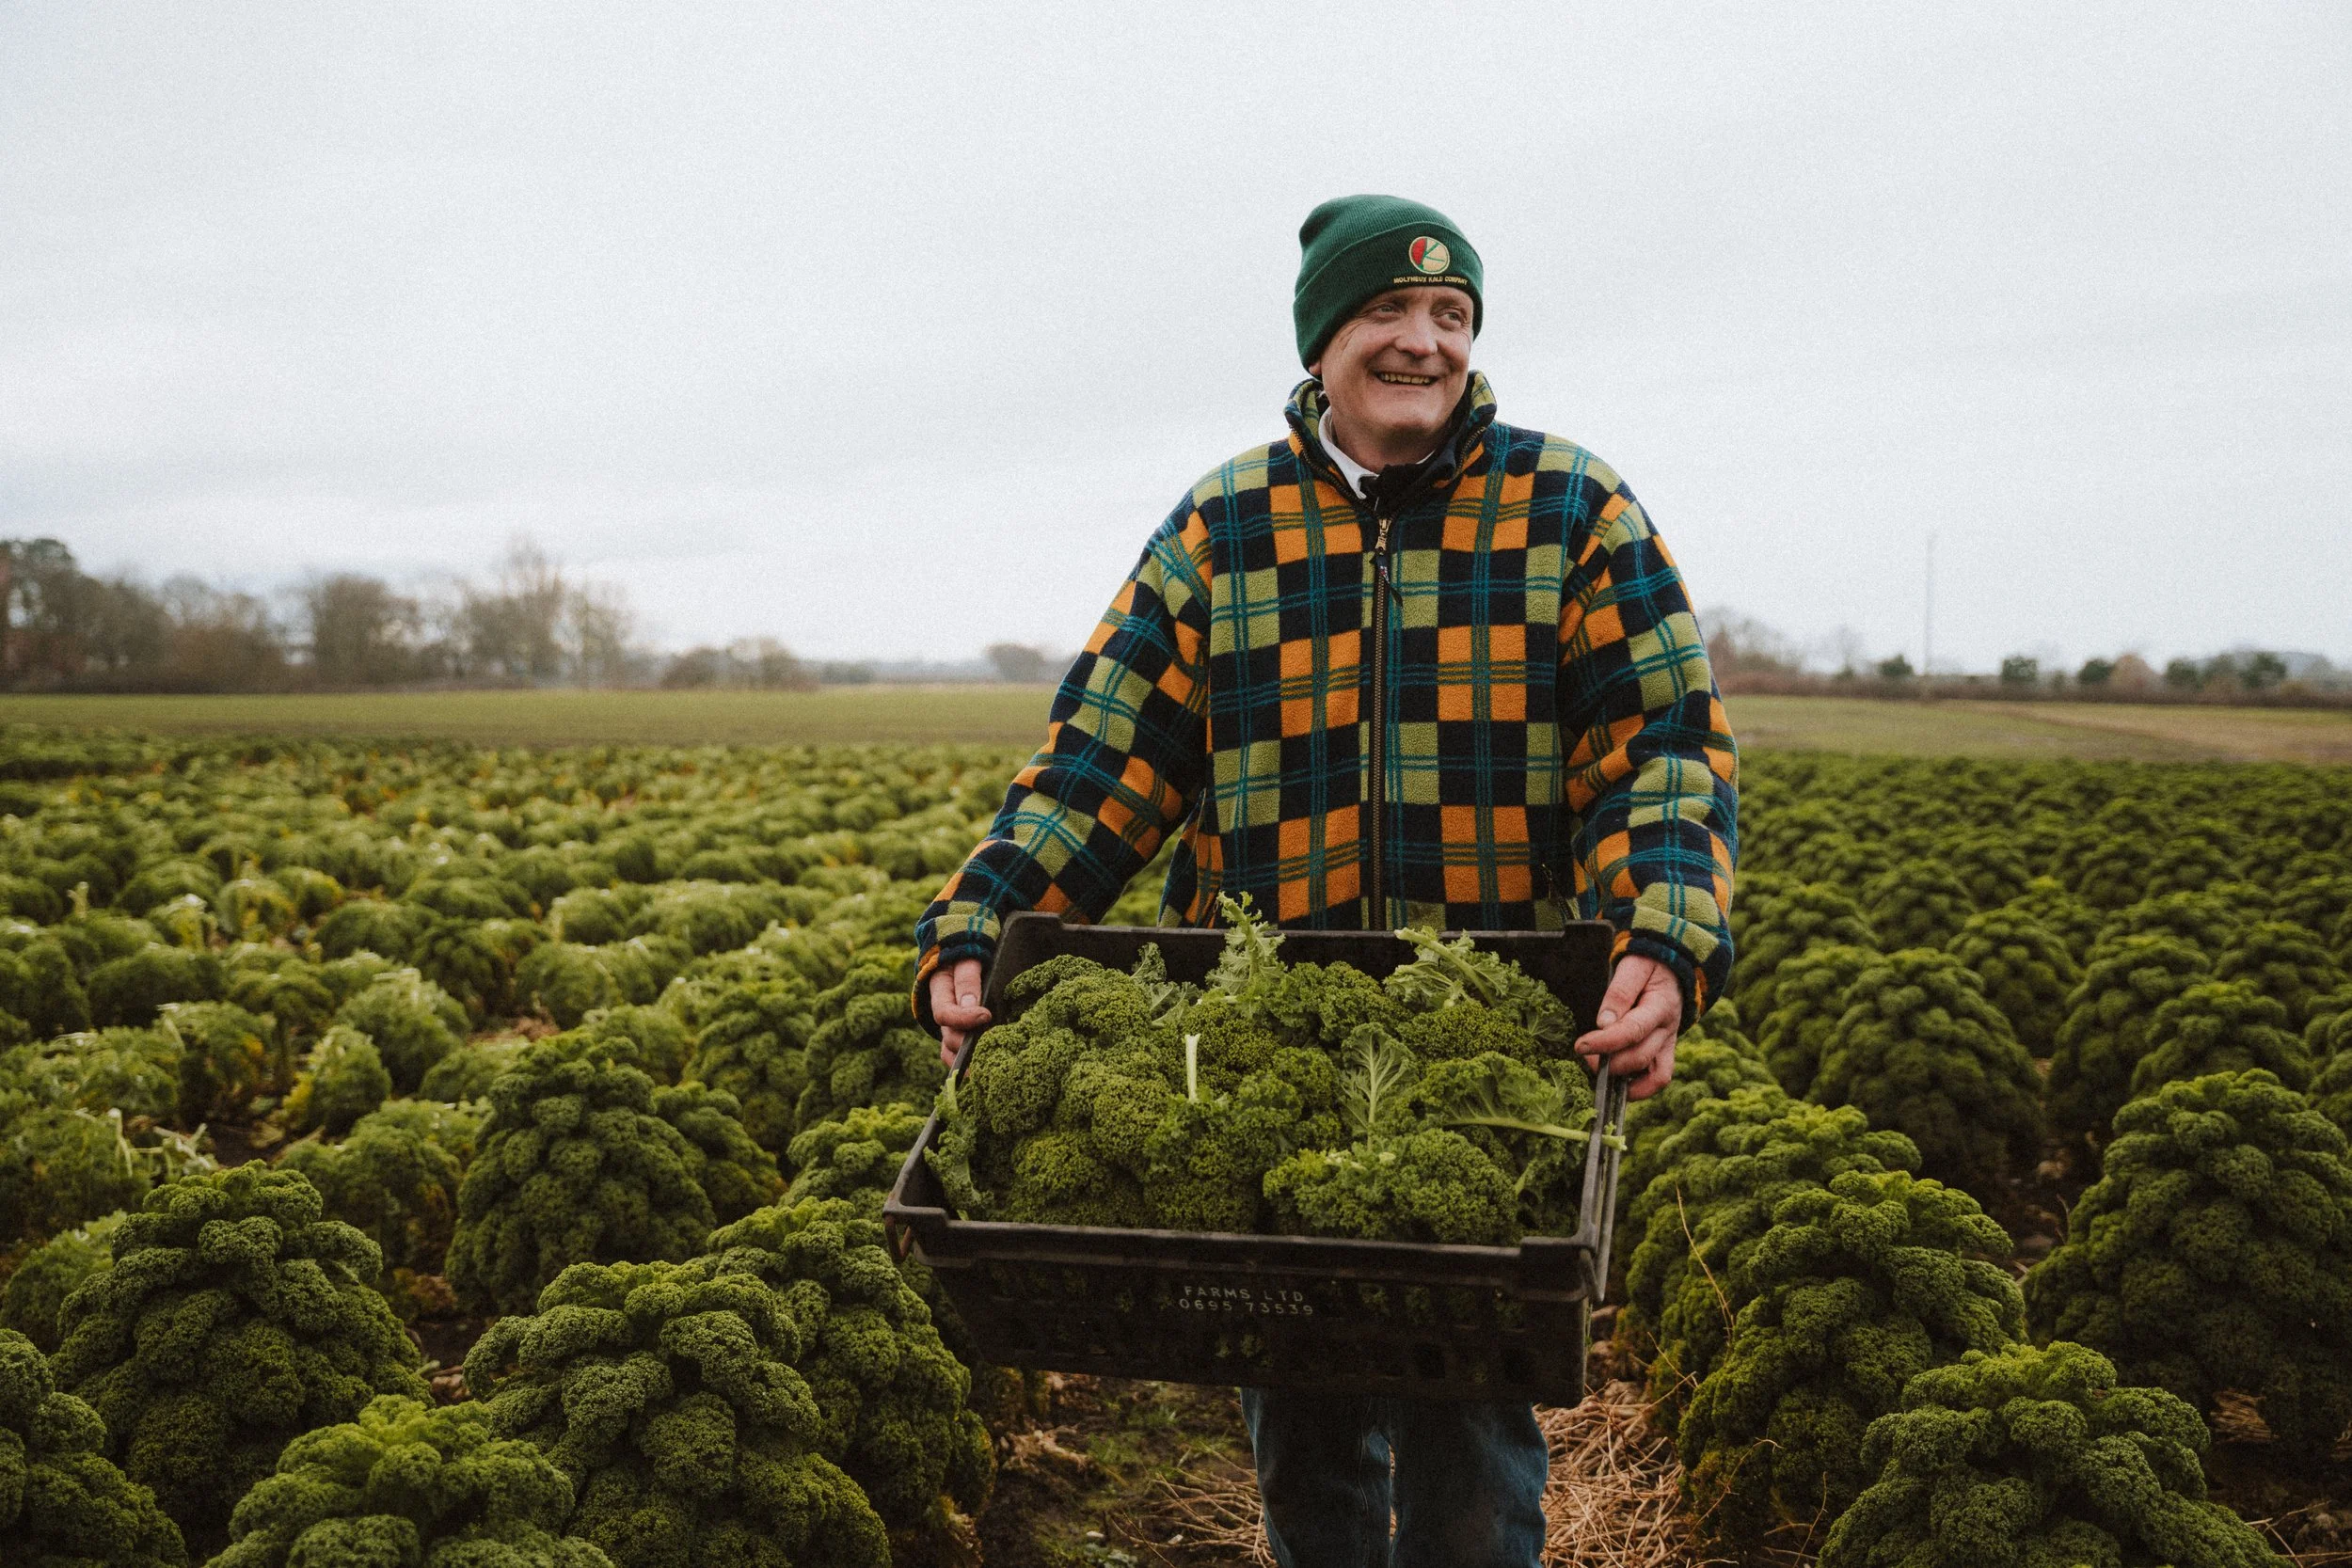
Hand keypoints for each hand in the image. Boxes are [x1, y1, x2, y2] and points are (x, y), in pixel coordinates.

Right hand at [929, 959, 989, 1068]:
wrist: (962, 953)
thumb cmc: (968, 954)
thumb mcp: (967, 960)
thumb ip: (967, 981)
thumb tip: (971, 1006)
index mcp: (939, 991)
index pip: (945, 1013)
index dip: (964, 1018)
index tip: (986, 1015)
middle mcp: (942, 1011)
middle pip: (950, 1037)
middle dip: (969, 1045)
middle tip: (993, 1051)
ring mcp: (948, 1023)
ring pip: (951, 1050)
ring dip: (967, 1061)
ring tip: (987, 1071)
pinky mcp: (958, 1031)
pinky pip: (955, 1053)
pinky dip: (965, 1065)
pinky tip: (980, 1073)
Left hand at [1574, 954, 1681, 1100]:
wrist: (1674, 968)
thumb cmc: (1649, 965)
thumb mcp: (1633, 967)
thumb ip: (1619, 993)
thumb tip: (1603, 1023)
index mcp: (1661, 1006)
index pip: (1633, 1031)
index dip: (1605, 1043)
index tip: (1580, 1046)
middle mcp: (1668, 1030)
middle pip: (1640, 1057)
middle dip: (1608, 1062)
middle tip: (1584, 1053)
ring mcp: (1669, 1044)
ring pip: (1653, 1076)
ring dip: (1623, 1080)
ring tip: (1598, 1070)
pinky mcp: (1666, 1052)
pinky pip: (1658, 1080)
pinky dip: (1639, 1089)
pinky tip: (1616, 1084)